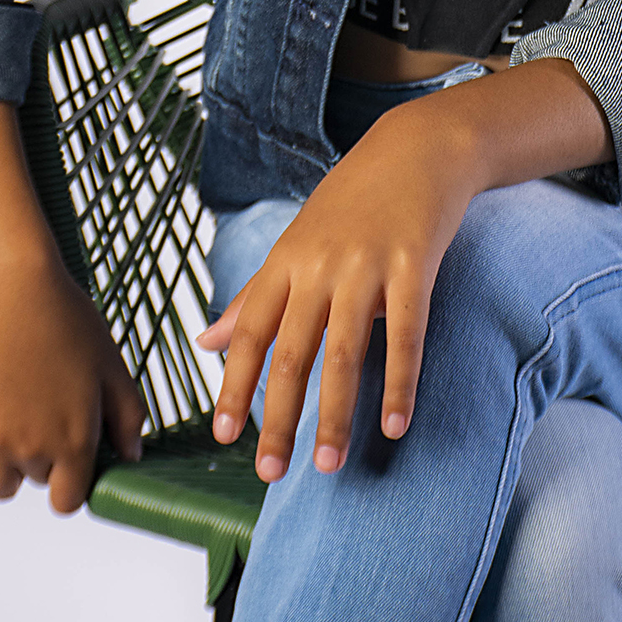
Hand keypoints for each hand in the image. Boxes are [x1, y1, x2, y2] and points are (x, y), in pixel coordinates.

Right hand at [0, 251, 144, 512]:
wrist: (11, 287)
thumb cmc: (65, 319)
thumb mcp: (113, 366)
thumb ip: (127, 418)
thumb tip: (130, 455)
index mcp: (73, 441)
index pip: (69, 501)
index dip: (76, 483)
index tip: (78, 457)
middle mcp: (30, 449)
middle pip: (37, 482)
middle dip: (48, 458)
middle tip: (51, 411)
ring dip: (10, 463)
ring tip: (21, 419)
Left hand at [197, 58, 613, 481]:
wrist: (417, 148)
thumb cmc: (351, 202)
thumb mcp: (295, 243)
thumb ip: (254, 296)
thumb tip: (205, 340)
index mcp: (286, 262)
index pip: (250, 332)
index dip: (234, 384)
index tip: (223, 435)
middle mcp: (320, 266)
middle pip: (292, 351)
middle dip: (279, 416)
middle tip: (271, 472)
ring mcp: (367, 266)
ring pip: (345, 351)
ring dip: (335, 412)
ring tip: (328, 463)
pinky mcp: (413, 266)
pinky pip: (406, 334)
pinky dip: (399, 383)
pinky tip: (395, 425)